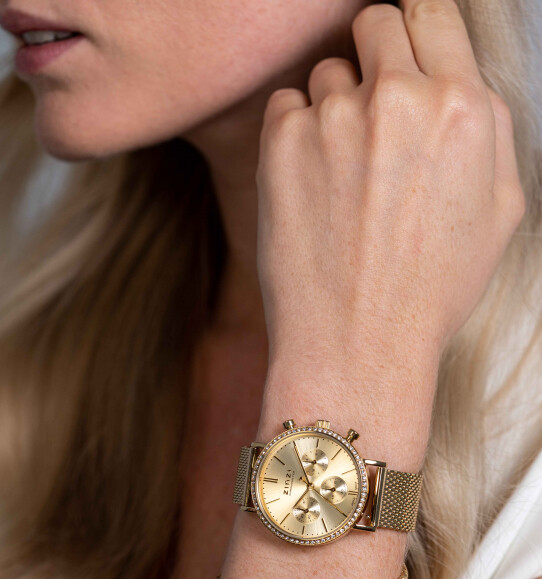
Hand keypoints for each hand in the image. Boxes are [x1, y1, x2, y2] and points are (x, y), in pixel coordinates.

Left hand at [255, 0, 524, 383]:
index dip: (417, 32)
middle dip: (375, 56)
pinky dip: (296, 134)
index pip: (433, 13)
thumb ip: (488, 131)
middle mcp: (398, 100)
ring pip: (327, 73)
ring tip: (343, 177)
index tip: (405, 55)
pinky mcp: (282, 143)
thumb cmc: (430, 291)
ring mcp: (334, 118)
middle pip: (375, 23)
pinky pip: (286, 106)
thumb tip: (461, 85)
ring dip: (335, 108)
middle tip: (372, 111)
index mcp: (462, 109)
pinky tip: (312, 186)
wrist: (358, 344)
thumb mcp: (498, 213)